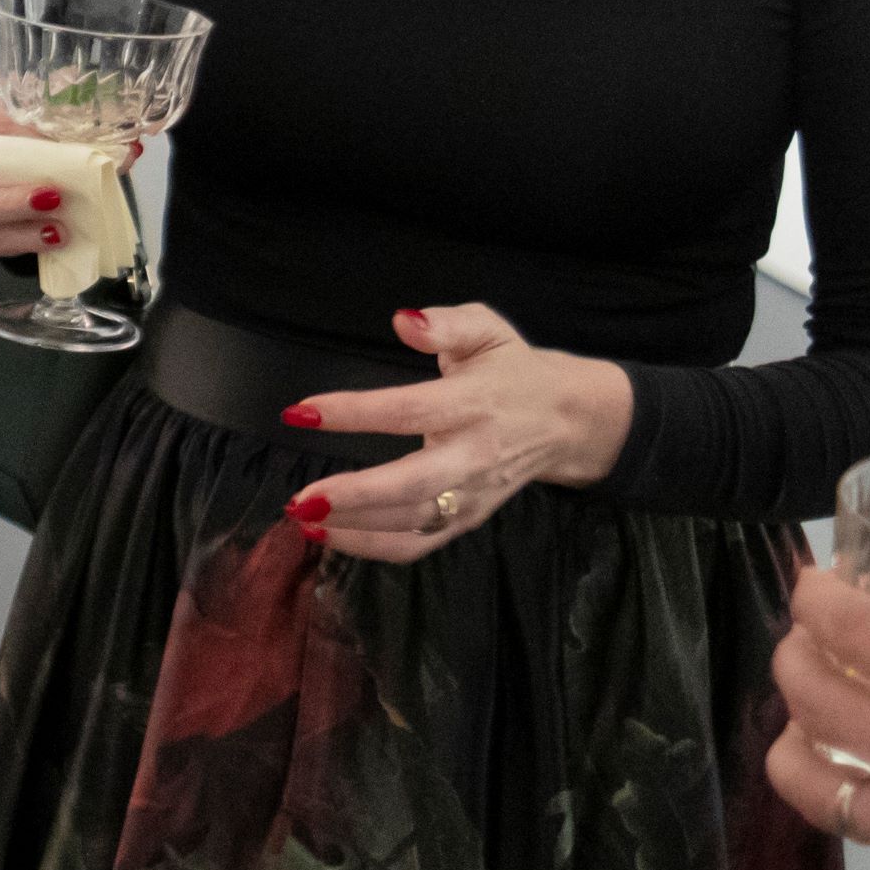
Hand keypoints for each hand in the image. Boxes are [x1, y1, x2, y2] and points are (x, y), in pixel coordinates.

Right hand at [0, 95, 137, 265]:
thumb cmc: (5, 141)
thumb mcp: (27, 125)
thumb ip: (68, 133)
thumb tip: (128, 151)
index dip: (24, 140)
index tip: (61, 151)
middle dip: (15, 182)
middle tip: (57, 193)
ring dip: (16, 216)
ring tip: (57, 223)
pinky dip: (16, 241)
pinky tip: (47, 240)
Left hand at [281, 304, 635, 564]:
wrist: (567, 420)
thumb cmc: (512, 369)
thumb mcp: (487, 329)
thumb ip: (446, 324)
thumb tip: (404, 321)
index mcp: (474, 403)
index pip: (409, 410)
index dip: (355, 412)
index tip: (302, 411)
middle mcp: (473, 455)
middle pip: (413, 485)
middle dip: (356, 496)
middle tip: (302, 499)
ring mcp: (472, 495)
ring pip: (413, 523)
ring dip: (355, 528)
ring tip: (303, 520)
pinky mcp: (467, 520)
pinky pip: (419, 544)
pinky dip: (374, 548)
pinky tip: (330, 537)